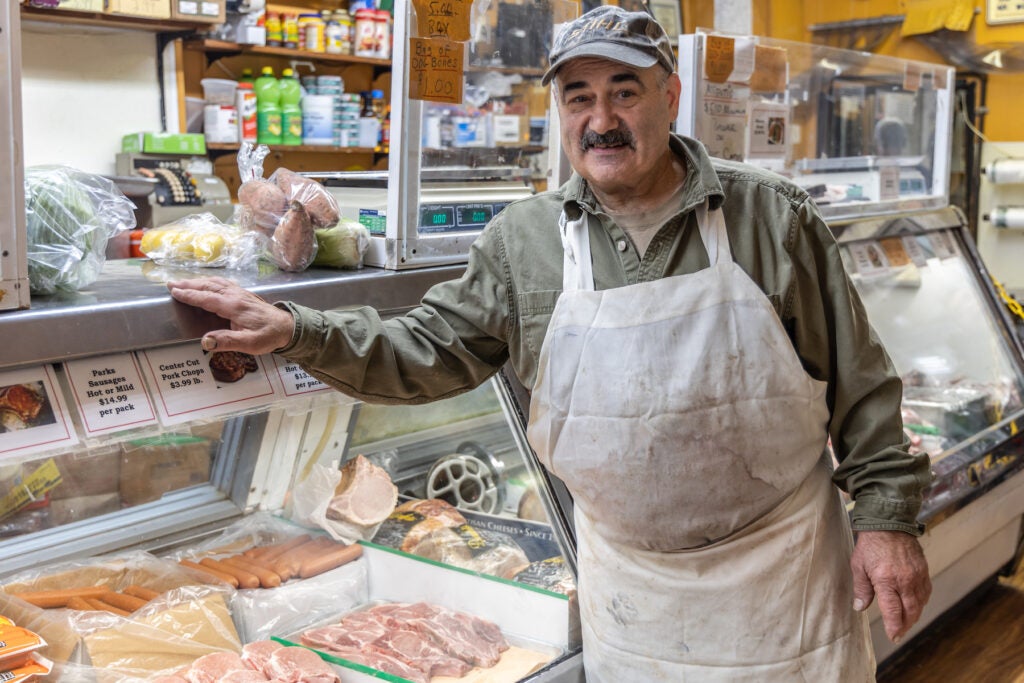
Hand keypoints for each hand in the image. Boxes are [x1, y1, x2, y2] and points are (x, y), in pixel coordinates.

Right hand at [167, 276, 294, 354]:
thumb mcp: (249, 344)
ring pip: (216, 282)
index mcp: (234, 306)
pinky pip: (224, 284)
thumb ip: (227, 341)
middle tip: (171, 284)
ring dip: (198, 281)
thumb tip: (205, 341)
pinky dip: (211, 282)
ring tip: (183, 282)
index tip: (174, 291)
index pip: (206, 298)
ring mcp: (241, 293)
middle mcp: (236, 296)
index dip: (189, 294)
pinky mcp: (245, 295)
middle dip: (189, 284)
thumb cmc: (269, 336)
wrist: (288, 327)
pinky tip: (207, 283)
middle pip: (209, 286)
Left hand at [850, 530, 930, 642]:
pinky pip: (925, 592)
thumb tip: (860, 607)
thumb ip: (861, 588)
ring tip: (905, 623)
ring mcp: (917, 575)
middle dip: (905, 625)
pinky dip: (921, 602)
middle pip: (910, 611)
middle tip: (899, 633)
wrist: (889, 523)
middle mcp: (904, 580)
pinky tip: (915, 605)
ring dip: (914, 615)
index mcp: (886, 580)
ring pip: (920, 603)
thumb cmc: (870, 544)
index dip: (894, 626)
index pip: (893, 611)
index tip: (892, 636)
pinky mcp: (923, 570)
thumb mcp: (858, 565)